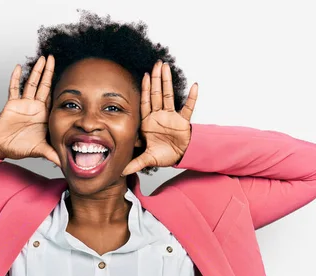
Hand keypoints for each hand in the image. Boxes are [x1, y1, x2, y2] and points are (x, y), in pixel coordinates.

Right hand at [0, 55, 59, 164]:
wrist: (2, 147)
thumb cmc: (20, 147)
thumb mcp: (41, 150)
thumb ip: (54, 155)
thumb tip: (67, 164)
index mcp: (44, 115)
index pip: (54, 98)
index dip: (60, 87)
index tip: (68, 76)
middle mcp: (35, 106)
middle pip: (44, 86)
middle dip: (49, 72)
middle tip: (54, 58)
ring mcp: (23, 103)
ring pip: (31, 84)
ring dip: (36, 71)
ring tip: (42, 59)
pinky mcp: (12, 104)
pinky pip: (14, 88)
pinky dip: (16, 78)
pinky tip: (19, 67)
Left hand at [122, 60, 197, 175]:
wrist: (179, 157)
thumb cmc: (164, 154)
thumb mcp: (148, 158)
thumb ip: (135, 163)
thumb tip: (121, 171)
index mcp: (148, 122)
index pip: (145, 102)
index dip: (144, 89)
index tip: (143, 75)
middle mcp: (159, 116)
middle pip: (156, 94)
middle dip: (155, 79)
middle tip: (156, 63)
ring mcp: (171, 117)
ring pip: (169, 96)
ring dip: (167, 82)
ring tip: (167, 67)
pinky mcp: (183, 121)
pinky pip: (188, 107)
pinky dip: (192, 98)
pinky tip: (194, 86)